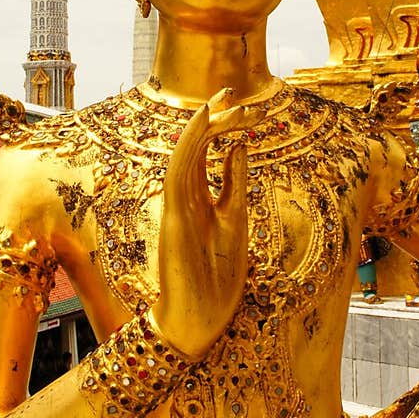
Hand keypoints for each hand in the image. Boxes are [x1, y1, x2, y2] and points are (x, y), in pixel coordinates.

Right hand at [153, 87, 251, 358]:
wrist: (198, 320)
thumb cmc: (216, 279)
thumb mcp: (236, 220)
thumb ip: (234, 184)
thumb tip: (241, 147)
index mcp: (198, 198)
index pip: (206, 151)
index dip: (222, 125)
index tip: (244, 105)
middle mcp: (184, 196)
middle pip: (197, 145)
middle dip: (220, 118)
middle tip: (242, 97)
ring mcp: (176, 204)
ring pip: (187, 151)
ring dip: (207, 124)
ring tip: (228, 101)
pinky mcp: (174, 215)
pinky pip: (179, 169)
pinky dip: (190, 142)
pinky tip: (205, 121)